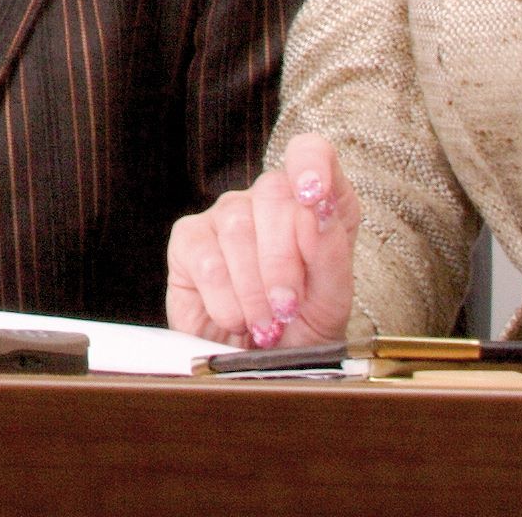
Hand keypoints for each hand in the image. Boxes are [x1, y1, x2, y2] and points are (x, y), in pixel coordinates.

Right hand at [166, 132, 358, 347]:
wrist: (263, 368)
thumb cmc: (304, 330)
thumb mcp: (332, 301)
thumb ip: (331, 254)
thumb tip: (317, 209)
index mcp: (315, 203)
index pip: (311, 151)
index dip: (311, 164)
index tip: (313, 196)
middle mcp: (268, 201)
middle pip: (273, 194)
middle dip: (283, 260)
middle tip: (287, 308)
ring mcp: (225, 215)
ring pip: (237, 227)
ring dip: (254, 288)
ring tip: (266, 324)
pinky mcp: (189, 239)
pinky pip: (205, 257)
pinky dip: (224, 298)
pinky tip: (236, 318)